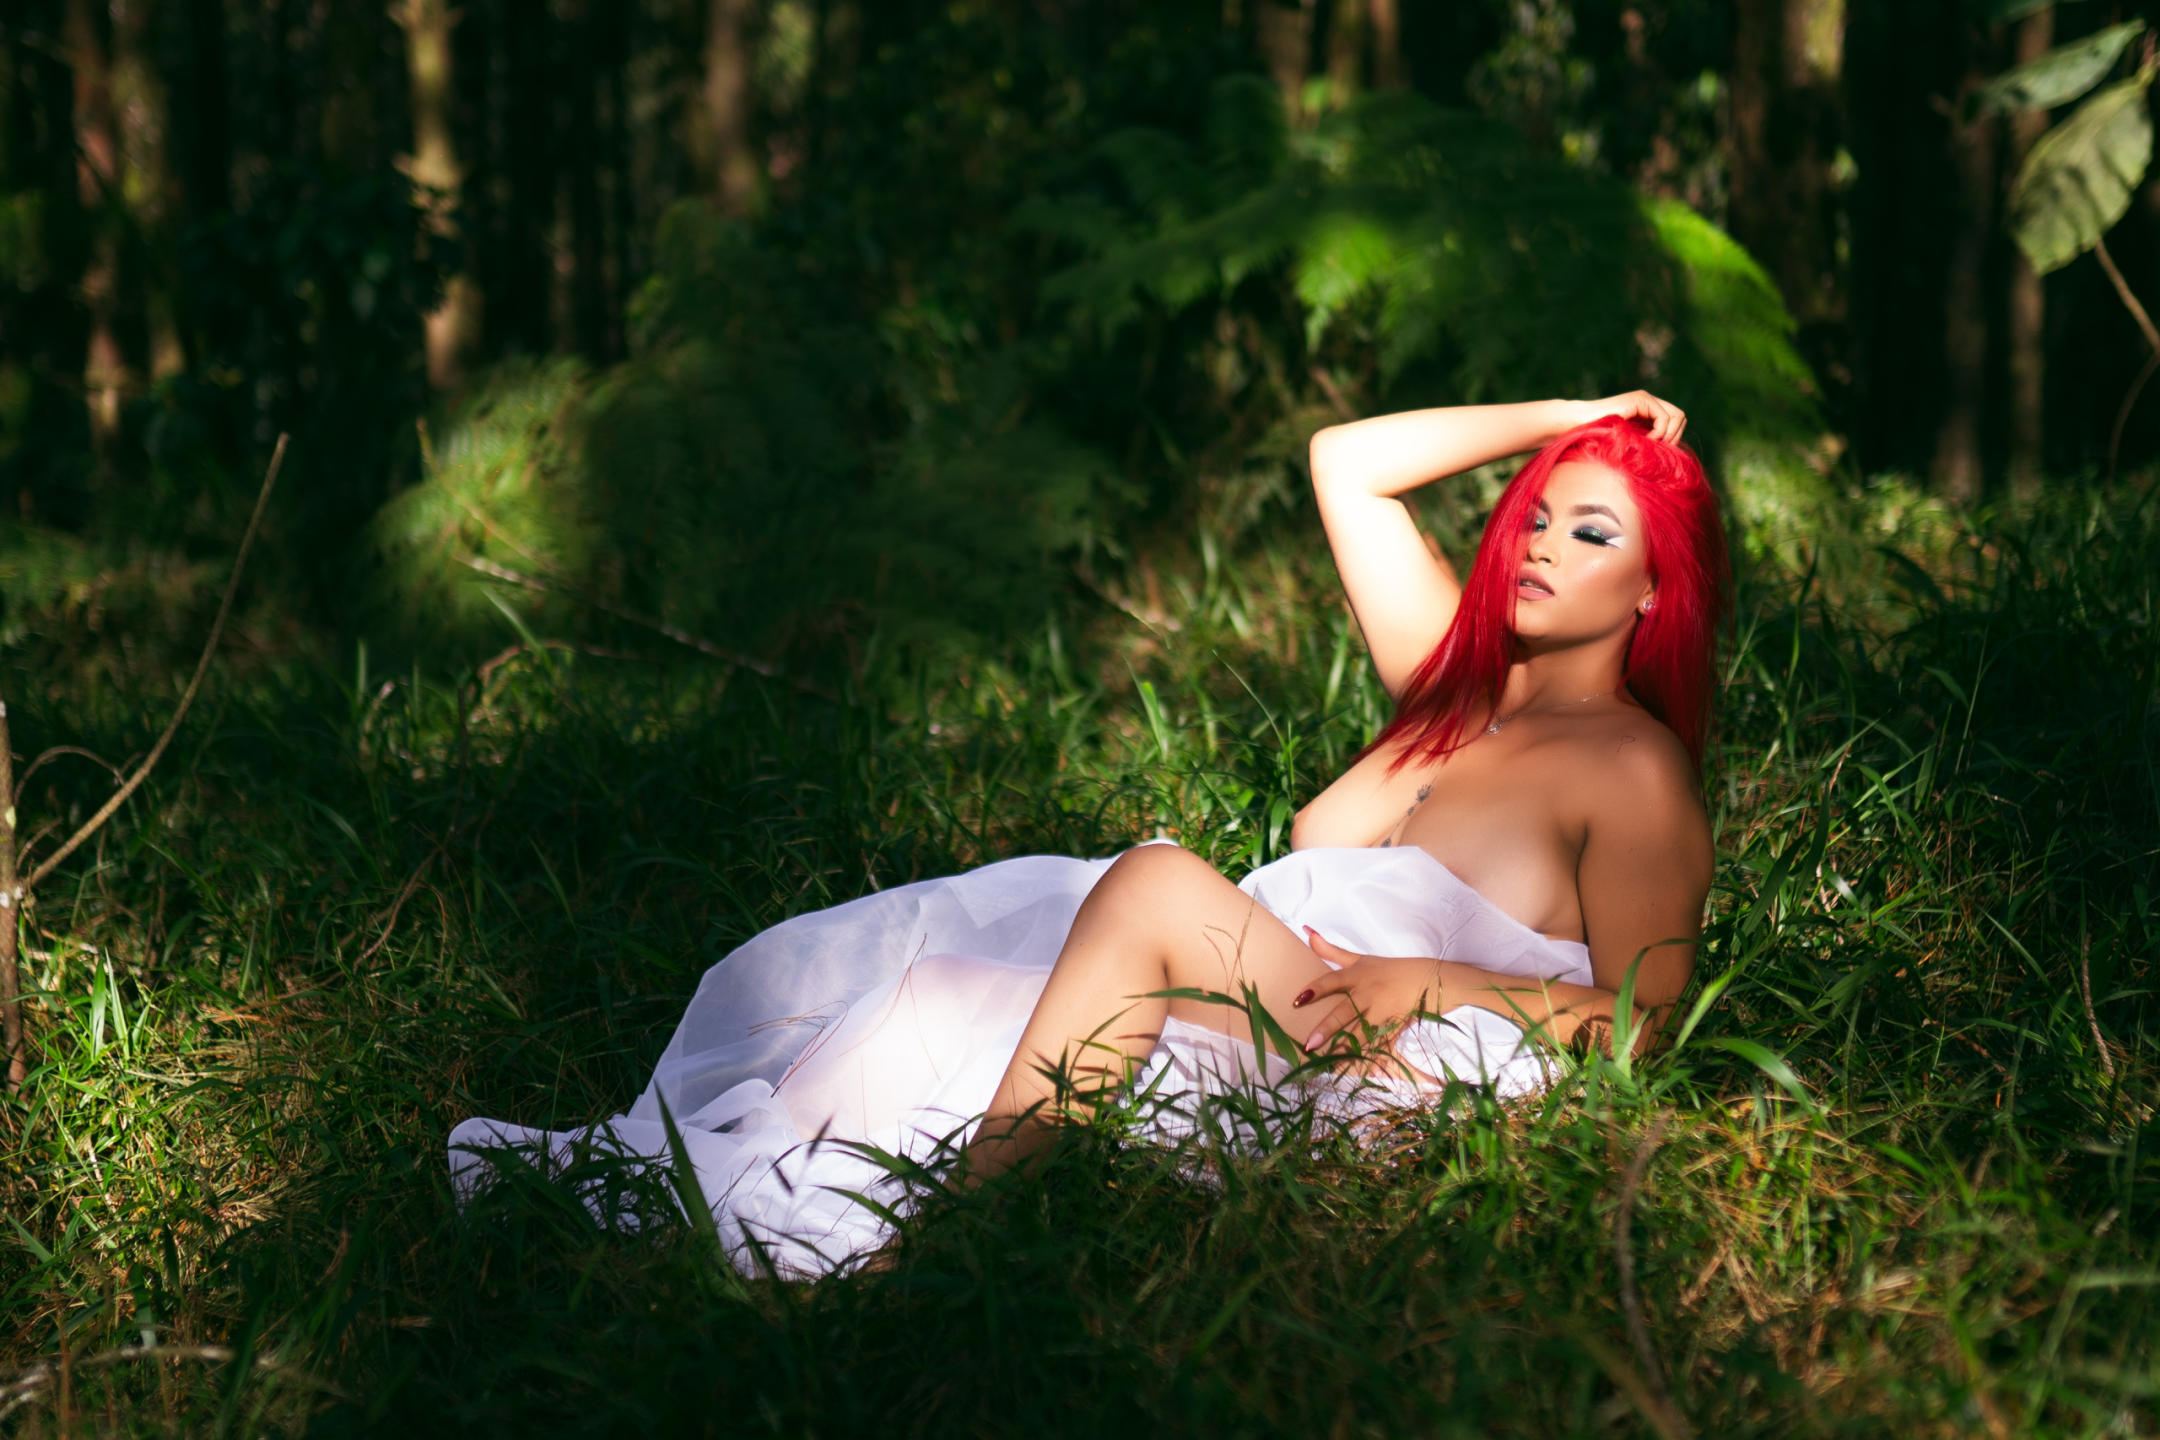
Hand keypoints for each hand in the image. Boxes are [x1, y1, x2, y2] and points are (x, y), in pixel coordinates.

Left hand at [1291, 927, 1447, 1055]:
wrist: (1429, 979)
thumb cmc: (1389, 969)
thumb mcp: (1361, 958)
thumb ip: (1331, 950)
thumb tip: (1307, 932)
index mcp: (1357, 975)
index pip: (1331, 981)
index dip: (1315, 990)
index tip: (1297, 1001)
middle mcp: (1368, 993)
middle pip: (1345, 1012)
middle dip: (1327, 1028)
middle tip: (1310, 1044)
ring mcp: (1382, 1010)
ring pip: (1361, 1032)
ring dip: (1345, 1048)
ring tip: (1330, 1063)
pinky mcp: (1394, 1024)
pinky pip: (1379, 1043)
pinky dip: (1369, 1057)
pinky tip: (1356, 1068)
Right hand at [1573, 390, 1686, 444]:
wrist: (1577, 425)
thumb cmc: (1596, 439)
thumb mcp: (1628, 443)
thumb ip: (1646, 443)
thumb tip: (1669, 455)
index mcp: (1647, 411)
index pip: (1675, 421)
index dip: (1674, 437)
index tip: (1661, 452)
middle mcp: (1649, 402)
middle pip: (1680, 417)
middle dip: (1675, 436)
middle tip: (1660, 450)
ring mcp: (1645, 399)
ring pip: (1676, 416)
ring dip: (1668, 435)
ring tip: (1652, 445)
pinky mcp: (1640, 400)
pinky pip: (1663, 418)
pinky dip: (1659, 433)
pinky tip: (1645, 440)